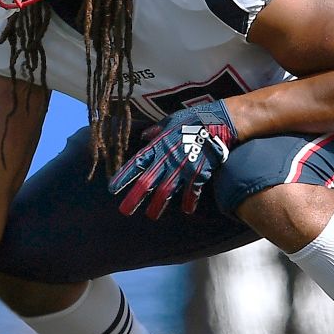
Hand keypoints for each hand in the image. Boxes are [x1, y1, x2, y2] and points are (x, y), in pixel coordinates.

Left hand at [109, 100, 238, 218]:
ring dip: (157, 206)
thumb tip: (144, 136)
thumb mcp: (171, 120)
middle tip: (125, 210)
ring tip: (151, 215)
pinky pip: (191, 193)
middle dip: (134, 198)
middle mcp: (167, 158)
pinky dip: (189, 202)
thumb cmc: (195, 118)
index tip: (112, 189)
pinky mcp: (198, 174)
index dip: (123, 177)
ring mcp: (182, 168)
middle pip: (147, 182)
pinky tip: (187, 209)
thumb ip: (157, 130)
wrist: (220, 122)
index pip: (136, 164)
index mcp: (158, 145)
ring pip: (165, 192)